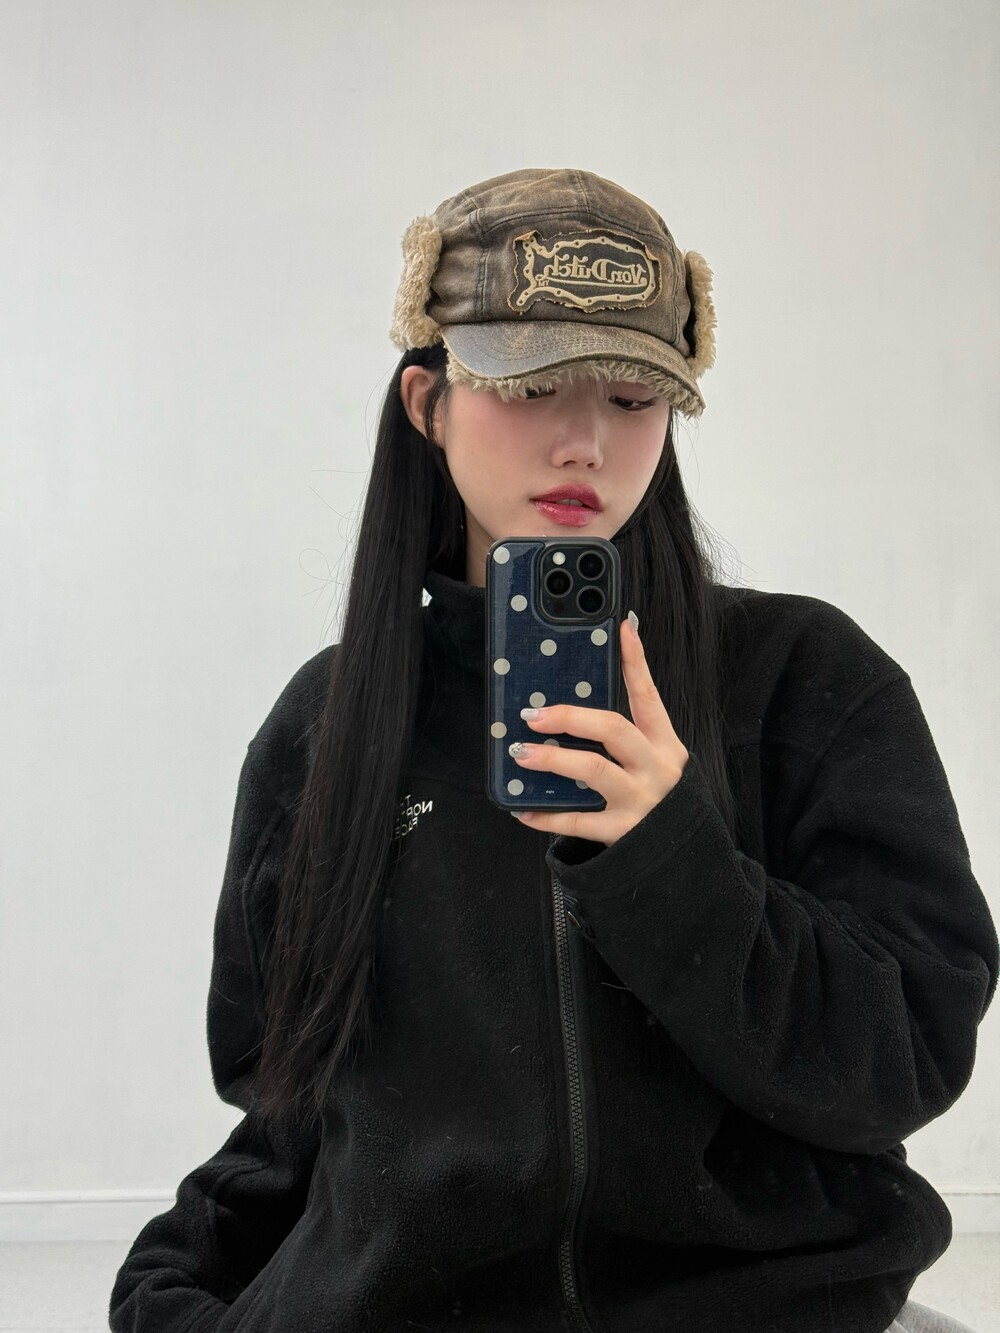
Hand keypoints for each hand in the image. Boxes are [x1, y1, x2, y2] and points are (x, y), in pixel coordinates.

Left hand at [509, 612, 688, 846]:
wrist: (684, 857)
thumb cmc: (662, 799)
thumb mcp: (657, 760)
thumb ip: (630, 731)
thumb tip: (588, 697)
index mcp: (665, 744)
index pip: (648, 696)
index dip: (635, 661)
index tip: (622, 628)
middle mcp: (655, 767)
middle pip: (613, 729)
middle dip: (570, 716)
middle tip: (533, 715)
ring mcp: (640, 800)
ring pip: (593, 770)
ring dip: (552, 759)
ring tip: (521, 752)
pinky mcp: (623, 833)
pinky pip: (577, 822)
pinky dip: (546, 816)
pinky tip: (522, 809)